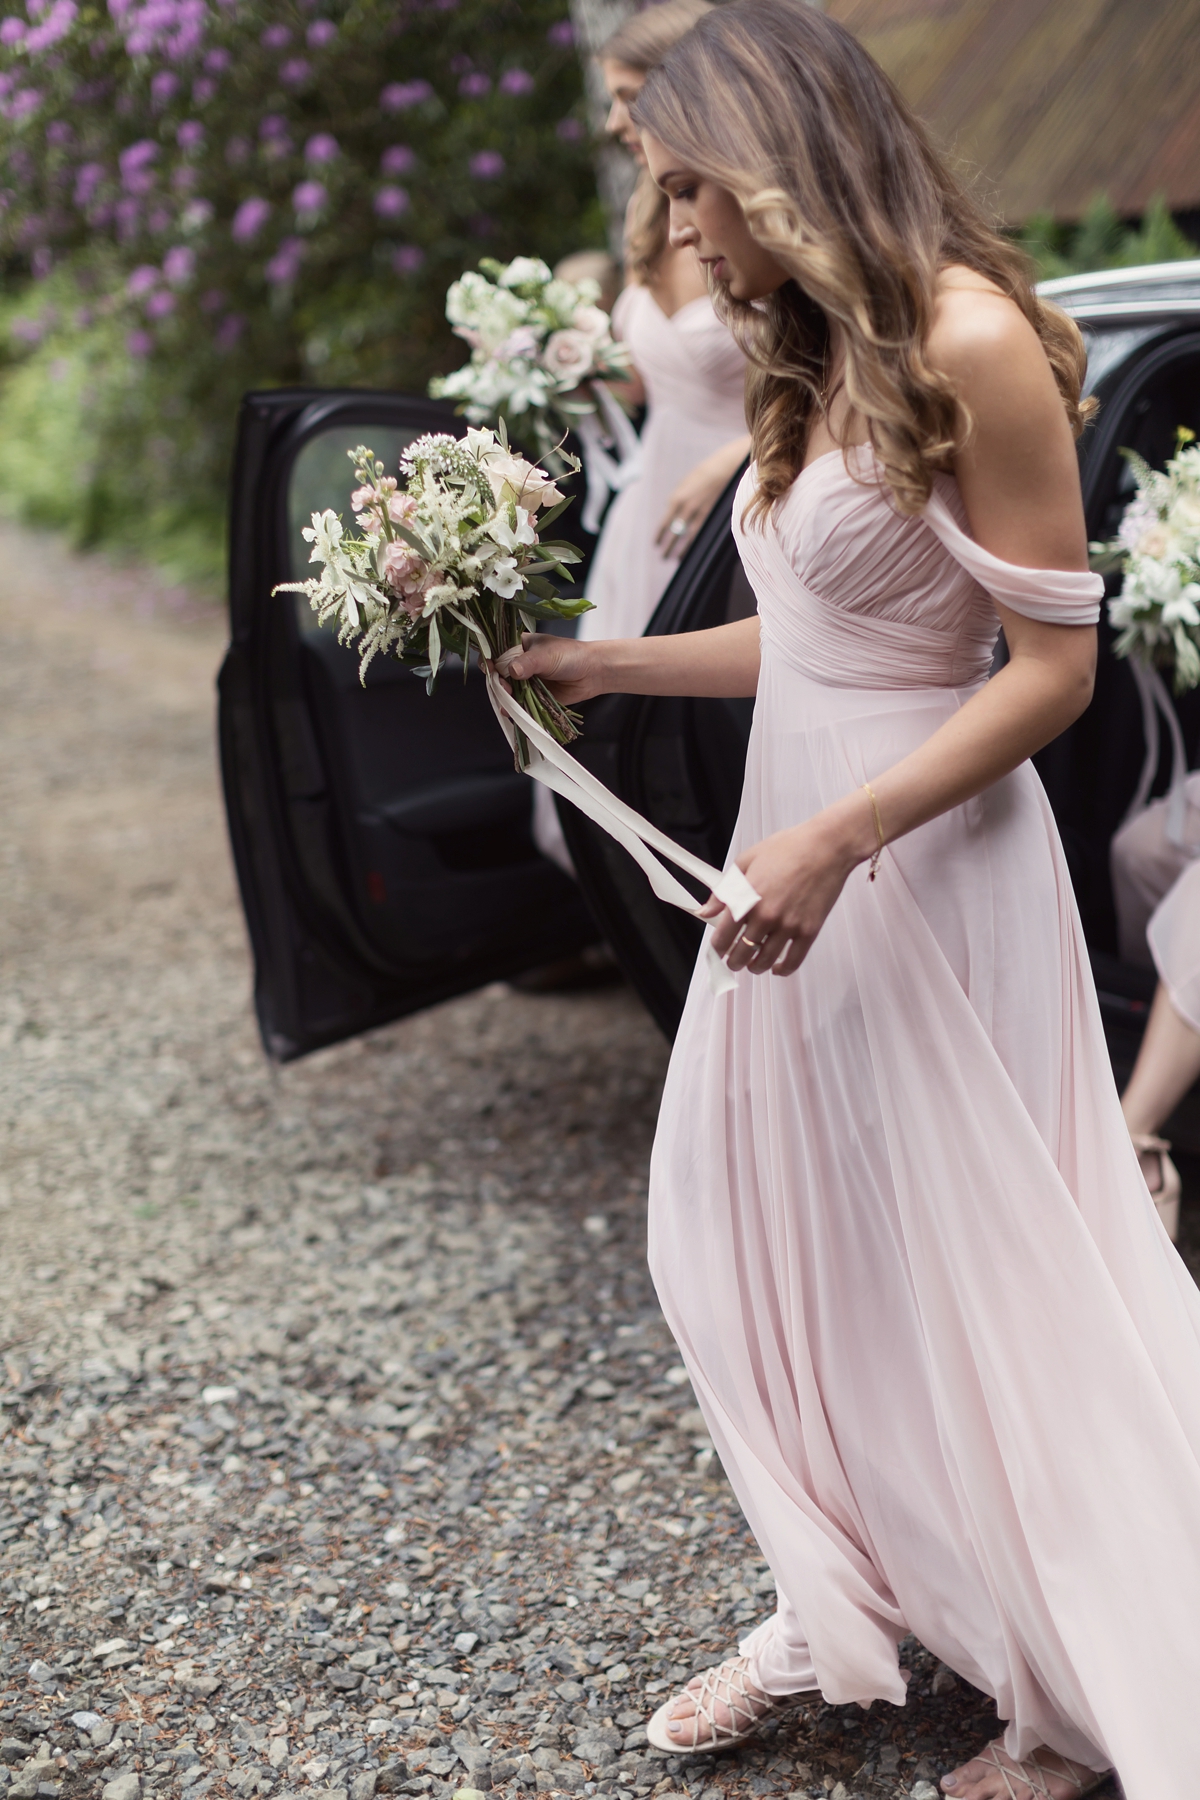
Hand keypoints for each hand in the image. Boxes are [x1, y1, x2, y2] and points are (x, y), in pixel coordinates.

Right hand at [493, 633, 608, 708]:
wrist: (593, 673)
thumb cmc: (571, 655)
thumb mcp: (546, 655)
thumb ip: (527, 663)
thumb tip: (511, 671)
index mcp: (519, 647)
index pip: (495, 652)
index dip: (489, 661)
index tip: (490, 669)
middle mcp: (519, 664)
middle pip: (498, 675)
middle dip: (498, 684)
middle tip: (505, 688)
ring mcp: (526, 682)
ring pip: (507, 692)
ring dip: (505, 698)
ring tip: (509, 702)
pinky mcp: (534, 697)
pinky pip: (520, 704)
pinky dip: (515, 709)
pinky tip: (512, 712)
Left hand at [655, 434, 751, 558]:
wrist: (723, 469)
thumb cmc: (702, 475)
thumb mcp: (684, 485)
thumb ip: (676, 499)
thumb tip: (669, 512)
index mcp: (676, 499)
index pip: (665, 523)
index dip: (659, 535)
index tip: (655, 544)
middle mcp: (686, 508)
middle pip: (674, 533)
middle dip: (668, 547)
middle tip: (663, 557)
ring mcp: (700, 513)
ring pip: (687, 537)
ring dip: (680, 550)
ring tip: (676, 559)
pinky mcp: (712, 516)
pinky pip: (700, 534)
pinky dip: (694, 544)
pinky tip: (691, 552)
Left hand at [701, 803, 870, 975]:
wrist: (826, 847)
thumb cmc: (789, 848)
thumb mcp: (747, 860)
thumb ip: (724, 889)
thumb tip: (706, 910)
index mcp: (747, 899)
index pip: (723, 936)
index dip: (717, 948)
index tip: (718, 950)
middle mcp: (766, 916)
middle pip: (742, 954)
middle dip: (734, 961)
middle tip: (733, 960)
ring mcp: (789, 926)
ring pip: (765, 961)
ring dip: (755, 967)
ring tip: (753, 965)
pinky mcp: (809, 931)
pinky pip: (793, 961)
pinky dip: (783, 969)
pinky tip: (777, 968)